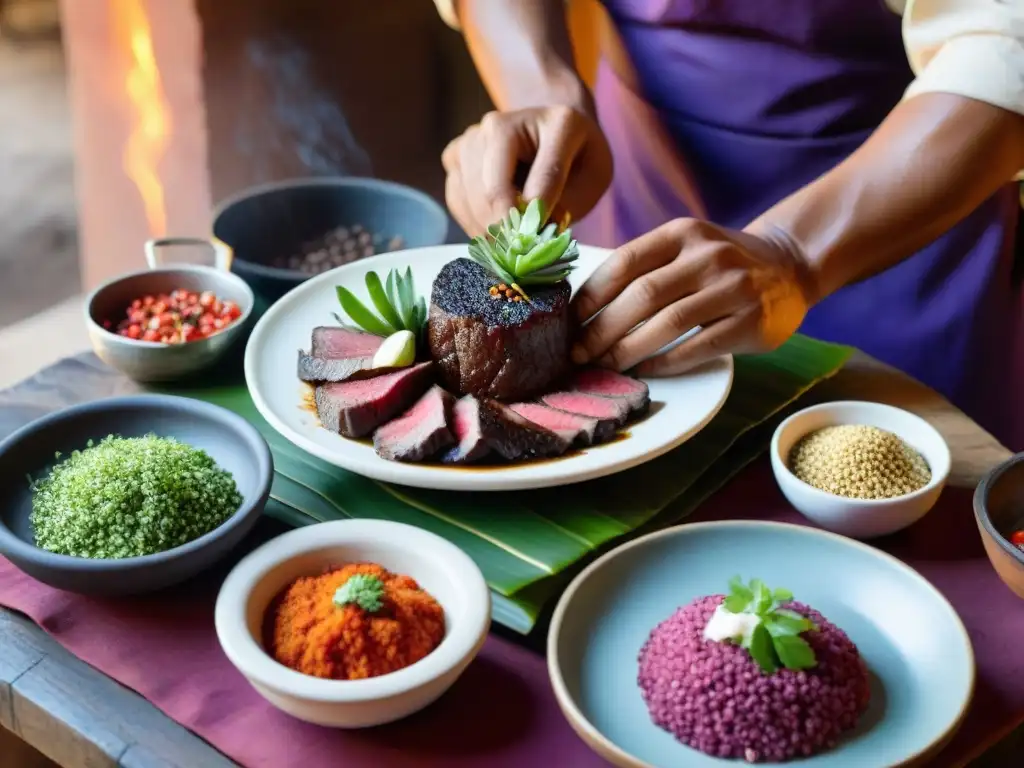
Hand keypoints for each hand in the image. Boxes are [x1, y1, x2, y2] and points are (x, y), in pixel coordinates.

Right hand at [441, 105, 612, 236]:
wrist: (552, 135)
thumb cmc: (576, 160)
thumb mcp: (593, 179)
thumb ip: (569, 203)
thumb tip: (532, 230)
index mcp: (557, 122)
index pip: (545, 173)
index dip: (539, 214)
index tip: (537, 240)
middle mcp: (504, 121)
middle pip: (493, 188)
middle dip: (506, 227)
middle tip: (520, 251)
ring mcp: (473, 136)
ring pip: (468, 196)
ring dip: (487, 228)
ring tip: (508, 243)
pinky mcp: (455, 154)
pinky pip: (456, 198)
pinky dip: (472, 222)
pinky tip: (493, 231)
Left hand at [571, 219, 816, 375]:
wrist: (790, 266)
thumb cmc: (722, 263)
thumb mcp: (687, 246)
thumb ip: (646, 265)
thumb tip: (584, 307)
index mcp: (682, 233)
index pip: (625, 262)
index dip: (591, 295)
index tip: (568, 321)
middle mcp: (708, 255)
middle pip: (642, 295)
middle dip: (602, 329)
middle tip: (578, 353)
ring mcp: (732, 288)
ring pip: (667, 323)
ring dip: (627, 350)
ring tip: (603, 366)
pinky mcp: (749, 322)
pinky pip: (696, 347)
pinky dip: (664, 363)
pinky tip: (643, 372)